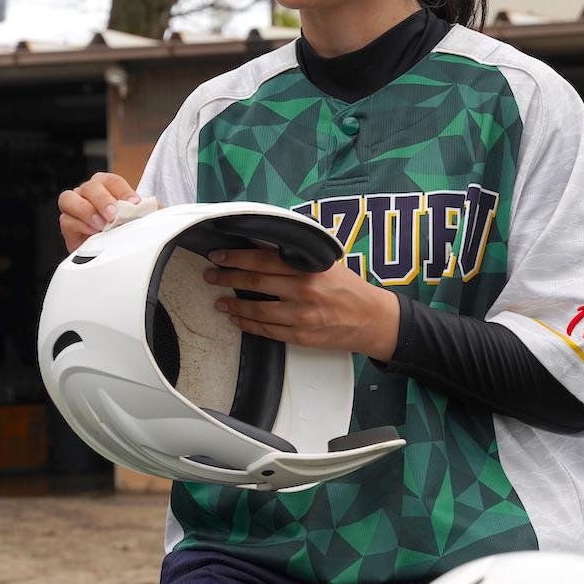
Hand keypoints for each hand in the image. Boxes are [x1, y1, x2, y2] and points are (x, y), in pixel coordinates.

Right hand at [57, 172, 139, 251]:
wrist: (107, 251)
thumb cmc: (120, 229)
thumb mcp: (135, 218)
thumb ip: (141, 211)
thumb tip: (151, 208)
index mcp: (107, 186)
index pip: (113, 181)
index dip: (123, 191)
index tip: (134, 205)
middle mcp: (88, 192)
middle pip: (90, 186)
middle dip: (103, 200)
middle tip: (113, 216)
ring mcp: (75, 206)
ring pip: (69, 198)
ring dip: (86, 211)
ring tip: (101, 225)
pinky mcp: (67, 224)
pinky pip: (66, 220)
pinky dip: (80, 225)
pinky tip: (92, 233)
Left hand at [204, 248, 399, 360]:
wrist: (373, 319)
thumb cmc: (350, 288)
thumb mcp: (327, 263)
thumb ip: (297, 257)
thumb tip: (262, 246)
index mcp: (309, 268)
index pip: (264, 259)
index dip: (237, 257)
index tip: (218, 255)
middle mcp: (304, 291)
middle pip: (256, 283)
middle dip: (227, 278)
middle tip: (210, 275)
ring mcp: (302, 316)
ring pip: (257, 311)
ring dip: (233, 306)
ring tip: (218, 301)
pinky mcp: (301, 337)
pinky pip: (267, 331)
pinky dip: (248, 325)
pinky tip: (237, 320)